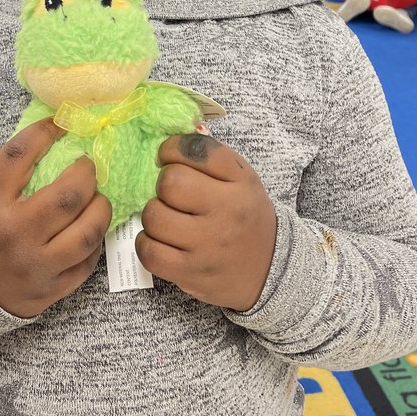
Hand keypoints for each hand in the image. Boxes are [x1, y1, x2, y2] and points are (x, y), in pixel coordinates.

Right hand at [0, 119, 111, 317]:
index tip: (61, 123)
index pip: (19, 155)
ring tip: (97, 199)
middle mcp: (13, 234)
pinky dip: (94, 242)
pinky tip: (89, 230)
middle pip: (67, 196)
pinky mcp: (50, 290)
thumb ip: (13, 176)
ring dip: (101, 208)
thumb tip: (56, 137)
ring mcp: (34, 265)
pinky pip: (87, 262)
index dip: (44, 131)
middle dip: (87, 174)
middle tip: (88, 167)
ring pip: (87, 232)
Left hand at [137, 134, 276, 311]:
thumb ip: (209, 157)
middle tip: (172, 195)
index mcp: (240, 183)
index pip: (194, 150)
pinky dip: (146, 243)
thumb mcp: (241, 179)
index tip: (170, 159)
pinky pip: (149, 252)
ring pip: (154, 217)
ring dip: (153, 215)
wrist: (270, 268)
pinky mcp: (191, 274)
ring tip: (167, 219)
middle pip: (169, 183)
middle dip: (163, 186)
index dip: (171, 150)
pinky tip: (159, 240)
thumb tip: (168, 141)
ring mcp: (208, 246)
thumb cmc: (245, 215)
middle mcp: (227, 212)